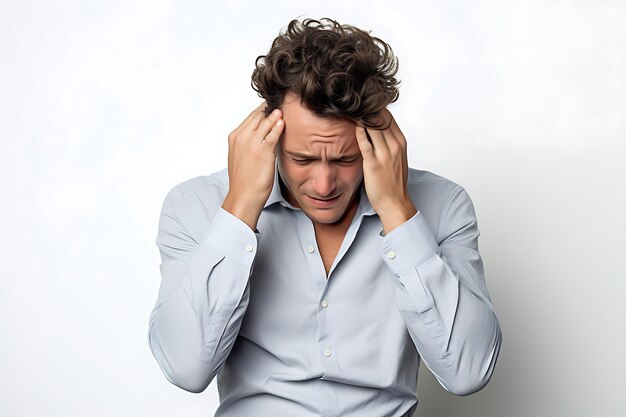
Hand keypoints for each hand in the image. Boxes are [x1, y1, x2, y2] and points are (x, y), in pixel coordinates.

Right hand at [222, 103, 284, 229]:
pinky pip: (272, 134)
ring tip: (286, 107)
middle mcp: (241, 137)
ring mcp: (250, 144)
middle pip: (258, 115)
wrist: (243, 196)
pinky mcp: (261, 152)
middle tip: (284, 102)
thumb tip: (263, 134)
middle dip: (270, 108)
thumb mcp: (242, 156)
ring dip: (275, 114)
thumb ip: (250, 143)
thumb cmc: (244, 180)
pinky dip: (278, 126)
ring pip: (265, 122)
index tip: (275, 105)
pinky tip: (284, 122)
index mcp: (235, 137)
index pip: (251, 116)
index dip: (264, 110)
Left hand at [355, 109, 416, 233]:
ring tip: (347, 110)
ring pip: (373, 125)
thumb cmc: (393, 182)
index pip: (388, 116)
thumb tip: (375, 131)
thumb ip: (388, 143)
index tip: (361, 104)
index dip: (374, 108)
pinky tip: (350, 125)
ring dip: (360, 116)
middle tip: (351, 103)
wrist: (394, 202)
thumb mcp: (396, 158)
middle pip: (380, 117)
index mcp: (401, 142)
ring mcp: (385, 153)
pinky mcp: (374, 162)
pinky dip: (357, 130)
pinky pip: (364, 141)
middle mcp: (395, 145)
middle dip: (366, 108)